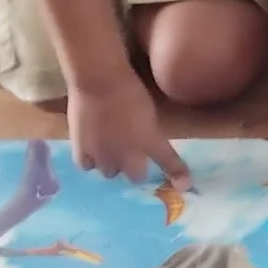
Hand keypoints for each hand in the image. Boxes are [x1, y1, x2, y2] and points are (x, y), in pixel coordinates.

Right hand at [69, 72, 188, 187]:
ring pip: (110, 173)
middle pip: (135, 176)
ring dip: (112, 164)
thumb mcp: (148, 112)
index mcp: (150, 140)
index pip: (168, 161)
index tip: (185, 185)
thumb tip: (147, 144)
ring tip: (109, 148)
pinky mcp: (82, 152)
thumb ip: (149, 133)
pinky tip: (91, 149)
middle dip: (135, 169)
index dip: (178, 175)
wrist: (99, 82)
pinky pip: (88, 166)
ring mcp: (104, 156)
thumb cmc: (129, 89)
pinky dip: (91, 160)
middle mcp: (129, 154)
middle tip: (131, 156)